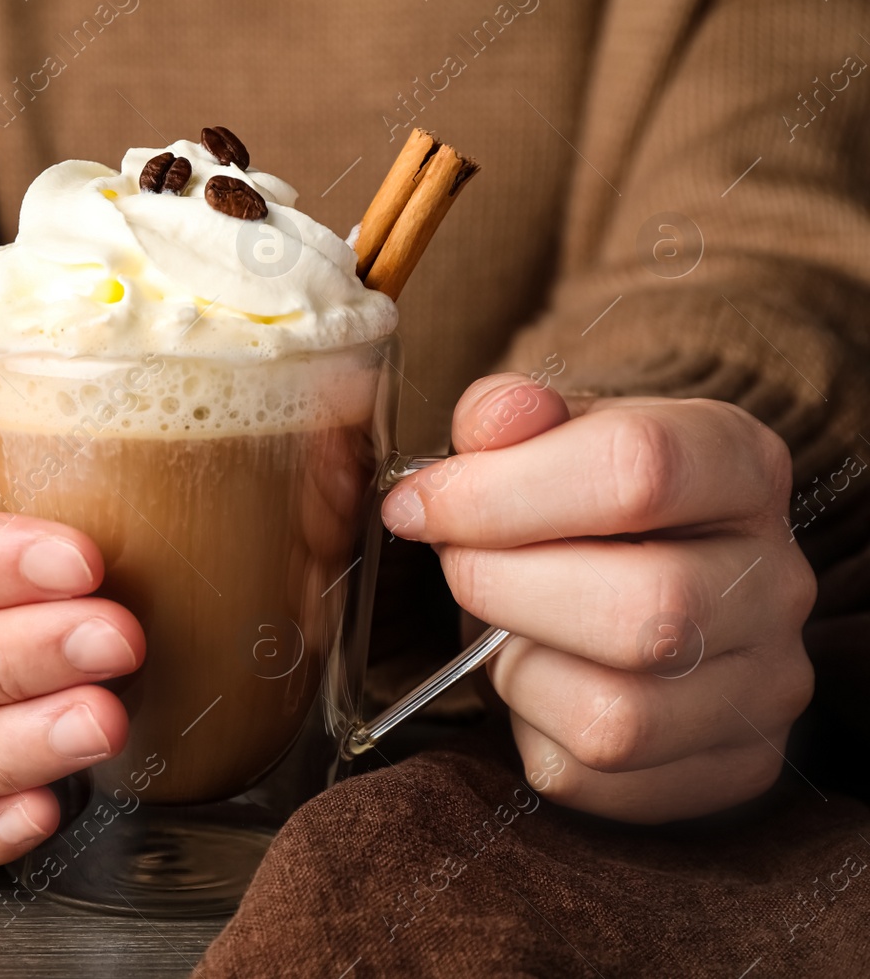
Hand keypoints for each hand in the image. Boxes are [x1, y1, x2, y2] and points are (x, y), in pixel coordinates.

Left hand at [382, 374, 815, 821]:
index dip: (500, 490)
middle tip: (457, 568)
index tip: (418, 505)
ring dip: (516, 673)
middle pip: (644, 610)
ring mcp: (767, 684)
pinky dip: (530, 733)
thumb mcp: (544, 435)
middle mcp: (775, 578)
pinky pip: (594, 778)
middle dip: (503, 590)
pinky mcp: (733, 767)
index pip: (638, 468)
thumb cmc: (576, 500)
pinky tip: (535, 683)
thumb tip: (494, 421)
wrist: (636, 568)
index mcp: (738, 464)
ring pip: (618, 718)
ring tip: (502, 630)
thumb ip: (508, 416)